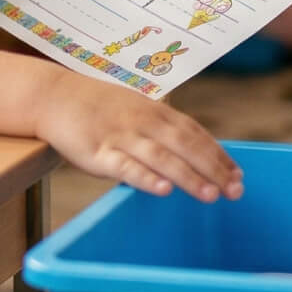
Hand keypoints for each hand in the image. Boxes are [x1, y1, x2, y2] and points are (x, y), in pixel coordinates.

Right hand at [33, 71, 242, 201]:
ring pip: (161, 157)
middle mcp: (143, 121)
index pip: (195, 133)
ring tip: (211, 195)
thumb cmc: (97, 106)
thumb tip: (191, 150)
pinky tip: (163, 190)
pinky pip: (125, 166)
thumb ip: (162, 127)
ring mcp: (120, 136)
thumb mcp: (135, 108)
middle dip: (213, 169)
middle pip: (185, 145)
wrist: (53, 96)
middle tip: (235, 191)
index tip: (238, 175)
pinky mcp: (97, 152)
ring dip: (188, 176)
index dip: (218, 155)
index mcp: (155, 111)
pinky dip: (145, 178)